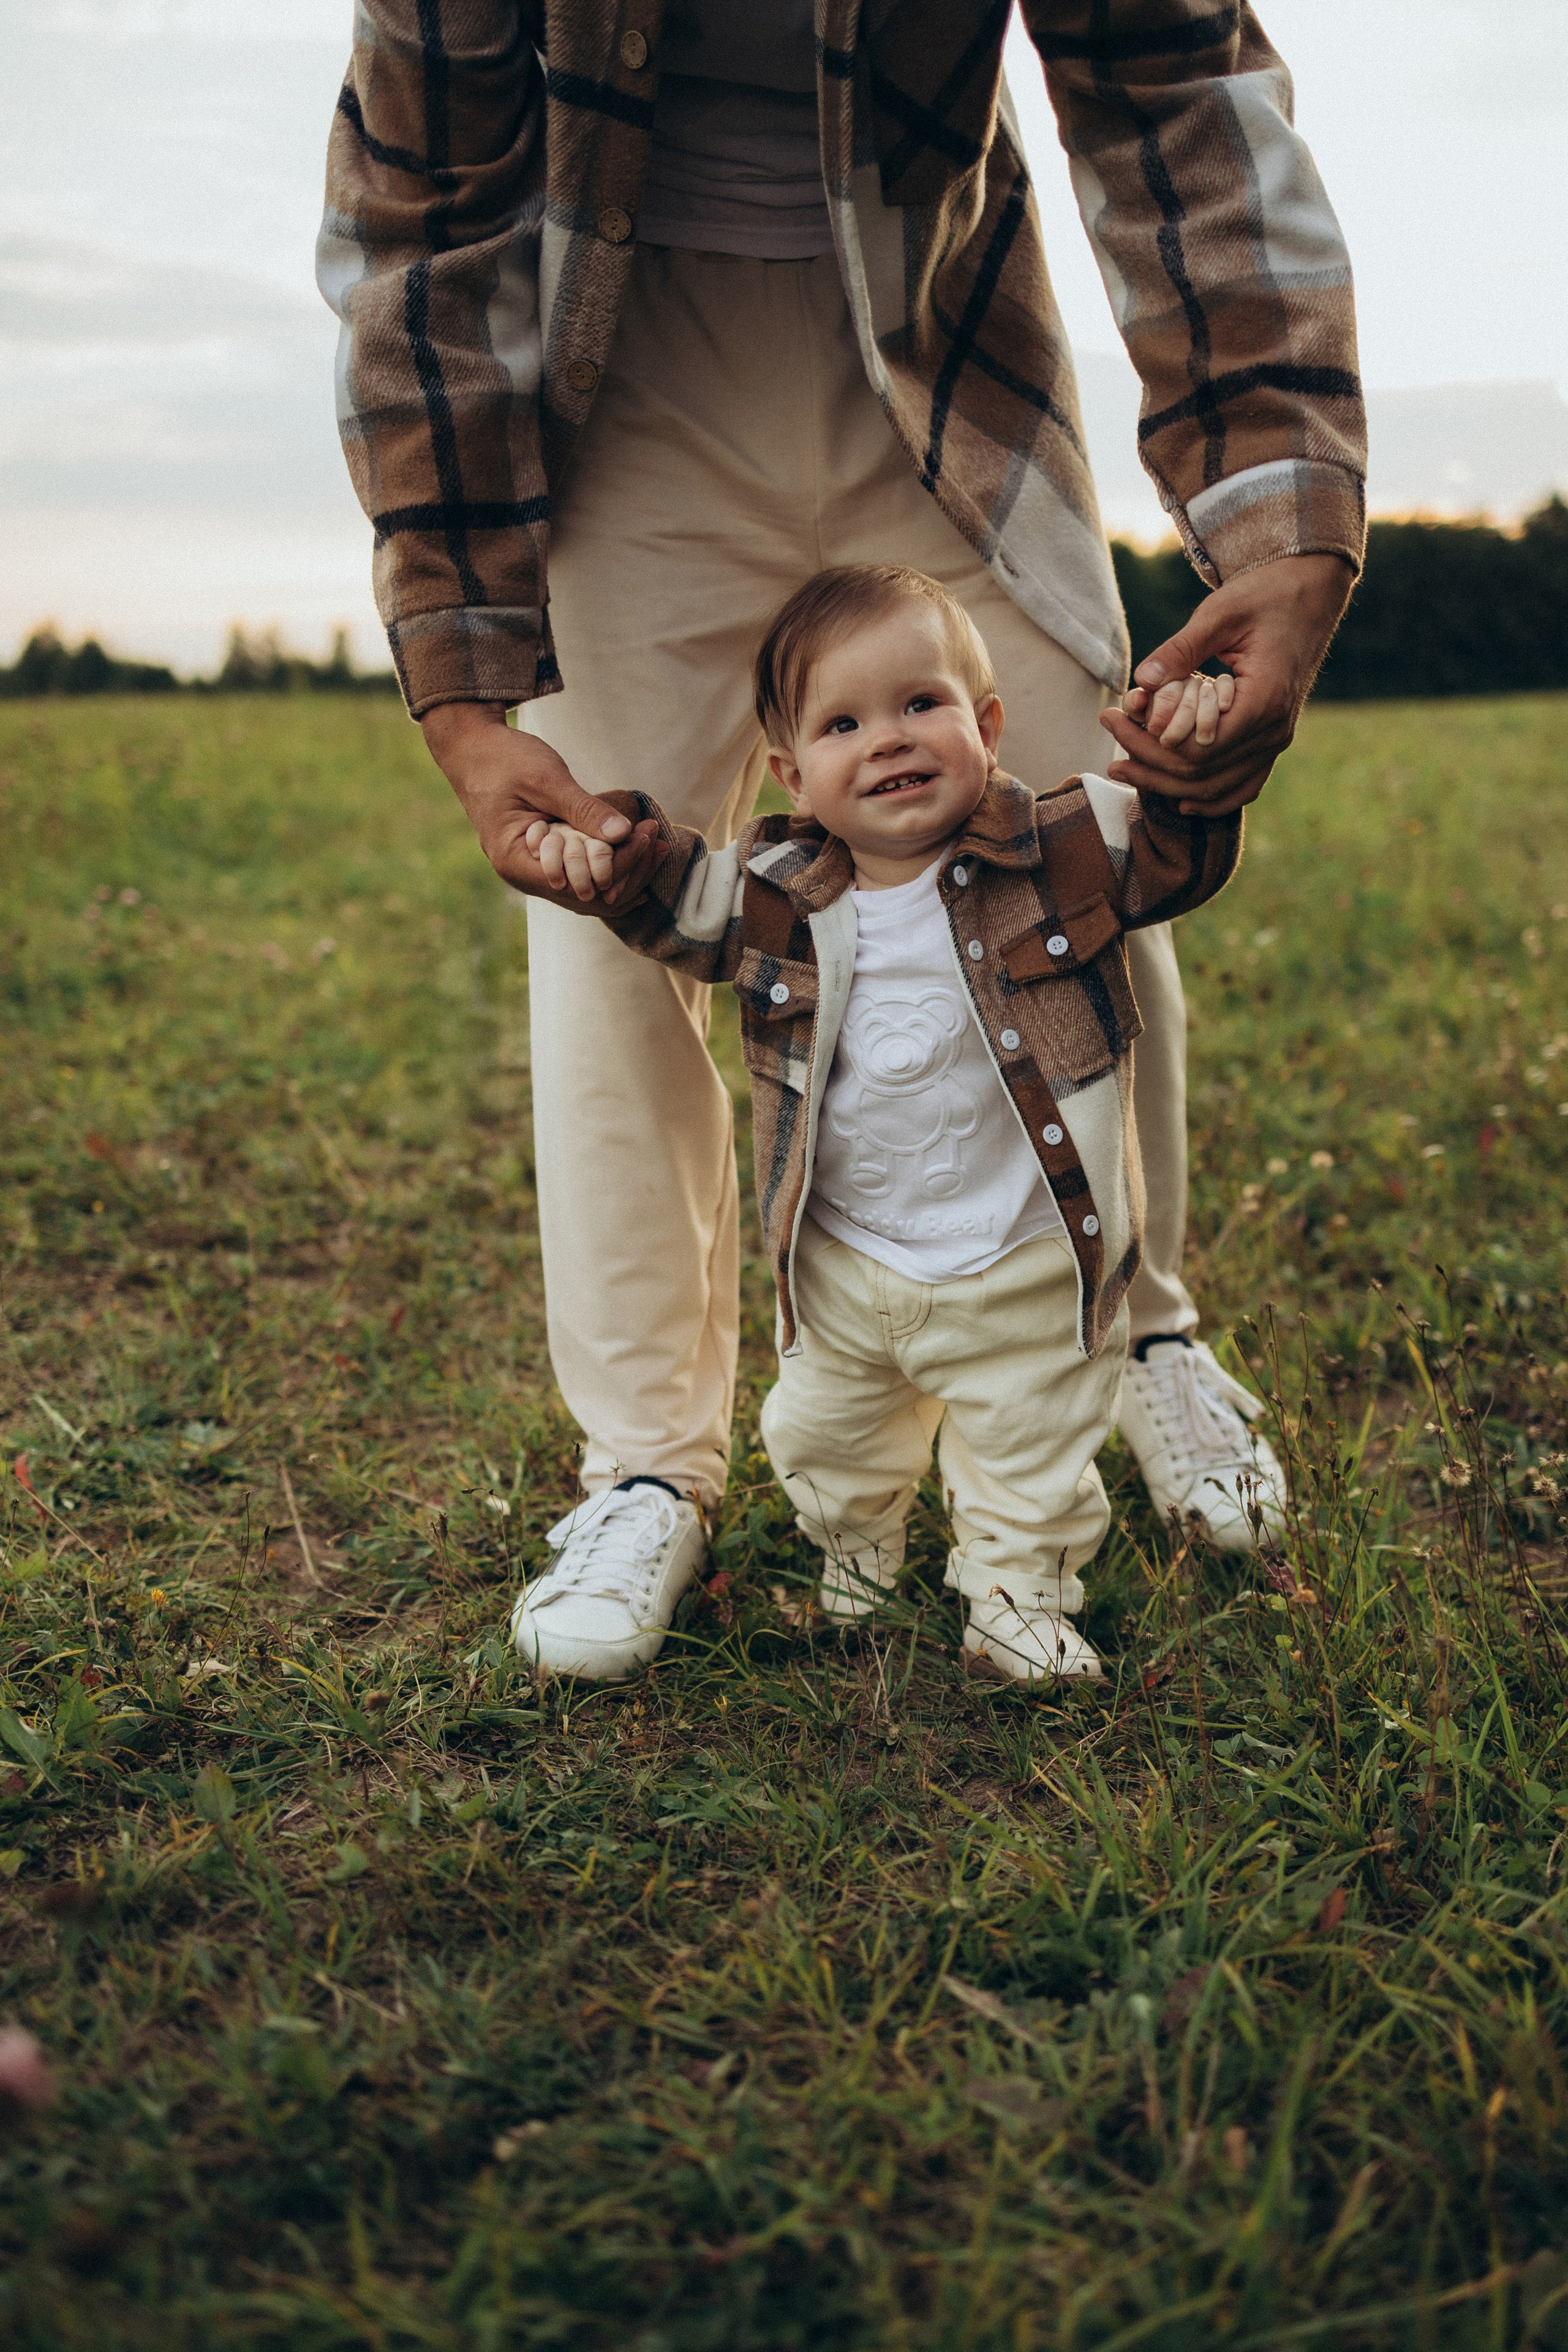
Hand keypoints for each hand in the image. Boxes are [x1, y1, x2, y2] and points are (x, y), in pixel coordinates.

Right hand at [421, 701, 662, 908]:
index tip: (647, 835)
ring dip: (624, 869)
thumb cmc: (502, 759)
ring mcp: (534, 870)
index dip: (618, 865)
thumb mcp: (545, 779)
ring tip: (657, 843)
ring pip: (588, 889)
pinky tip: (637, 845)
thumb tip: (623, 833)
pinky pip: (582, 873)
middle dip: (629, 871)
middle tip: (660, 841)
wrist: (472, 749)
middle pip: (588, 895)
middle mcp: (524, 876)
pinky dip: (610, 862)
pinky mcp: (545, 859)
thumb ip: (582, 809)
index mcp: (515, 860)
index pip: (578, 883)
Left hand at [1098, 552, 1353, 813]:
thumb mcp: (1220, 613)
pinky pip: (1244, 785)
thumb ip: (1180, 649)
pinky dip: (1211, 798)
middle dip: (1147, 762)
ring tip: (1123, 769)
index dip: (1149, 742)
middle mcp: (1274, 731)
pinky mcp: (1273, 740)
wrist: (1312, 592)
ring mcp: (1277, 741)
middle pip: (1201, 774)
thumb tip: (1141, 680)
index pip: (1197, 748)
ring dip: (1167, 784)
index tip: (1113, 717)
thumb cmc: (1265, 596)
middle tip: (1108, 737)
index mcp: (1264, 701)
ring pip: (1217, 788)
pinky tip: (1178, 800)